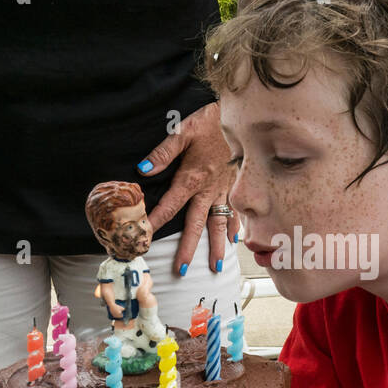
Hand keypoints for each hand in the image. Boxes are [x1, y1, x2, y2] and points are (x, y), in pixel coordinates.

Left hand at [137, 101, 239, 275]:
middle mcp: (209, 189)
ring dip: (217, 247)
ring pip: (219, 224)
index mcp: (192, 178)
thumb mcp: (183, 131)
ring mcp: (225, 190)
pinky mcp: (238, 186)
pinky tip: (236, 241)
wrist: (244, 117)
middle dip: (188, 248)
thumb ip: (163, 153)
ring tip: (215, 267)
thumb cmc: (210, 121)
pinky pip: (237, 212)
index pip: (170, 205)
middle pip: (196, 224)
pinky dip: (236, 228)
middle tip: (182, 270)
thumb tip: (143, 170)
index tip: (145, 238)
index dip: (156, 221)